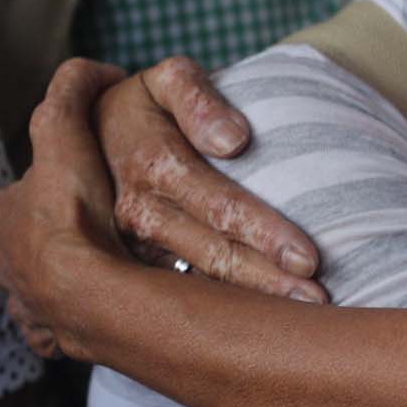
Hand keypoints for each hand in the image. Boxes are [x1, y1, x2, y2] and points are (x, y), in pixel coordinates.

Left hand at [0, 60, 130, 358]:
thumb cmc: (73, 212)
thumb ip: (70, 92)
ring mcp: (30, 310)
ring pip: (46, 287)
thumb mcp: (65, 130)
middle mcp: (5, 269)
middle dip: (56, 237)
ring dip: (71, 279)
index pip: (17, 196)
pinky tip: (112, 304)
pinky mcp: (58, 342)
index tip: (84, 179)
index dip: (52, 182)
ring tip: (113, 267)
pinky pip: (69, 326)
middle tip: (101, 225)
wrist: (93, 292)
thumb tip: (93, 69)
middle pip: (29, 244)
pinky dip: (85, 315)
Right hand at [97, 56, 326, 301]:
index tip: (307, 257)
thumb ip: (198, 98)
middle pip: (207, 249)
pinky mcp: (127, 265)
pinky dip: (212, 310)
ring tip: (298, 317)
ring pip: (189, 279)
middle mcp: (136, 209)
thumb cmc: (150, 102)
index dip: (261, 230)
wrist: (89, 131)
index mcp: (150, 162)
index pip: (215, 202)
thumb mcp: (169, 80)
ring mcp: (128, 244)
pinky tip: (251, 326)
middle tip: (316, 302)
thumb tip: (233, 140)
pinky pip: (171, 292)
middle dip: (262, 278)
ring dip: (243, 301)